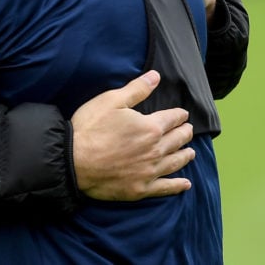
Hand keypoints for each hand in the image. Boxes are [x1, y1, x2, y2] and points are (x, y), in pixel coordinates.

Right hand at [70, 71, 194, 200]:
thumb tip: (156, 76)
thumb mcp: (111, 100)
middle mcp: (155, 150)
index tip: (183, 114)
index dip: (179, 115)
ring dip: (185, 156)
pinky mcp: (140, 189)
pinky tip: (185, 184)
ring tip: (191, 153)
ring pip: (175, 162)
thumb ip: (137, 89)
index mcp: (150, 127)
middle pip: (177, 140)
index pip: (171, 119)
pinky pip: (165, 187)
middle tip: (188, 130)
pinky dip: (178, 185)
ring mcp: (149, 172)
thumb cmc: (90, 128)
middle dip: (184, 133)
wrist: (73, 161)